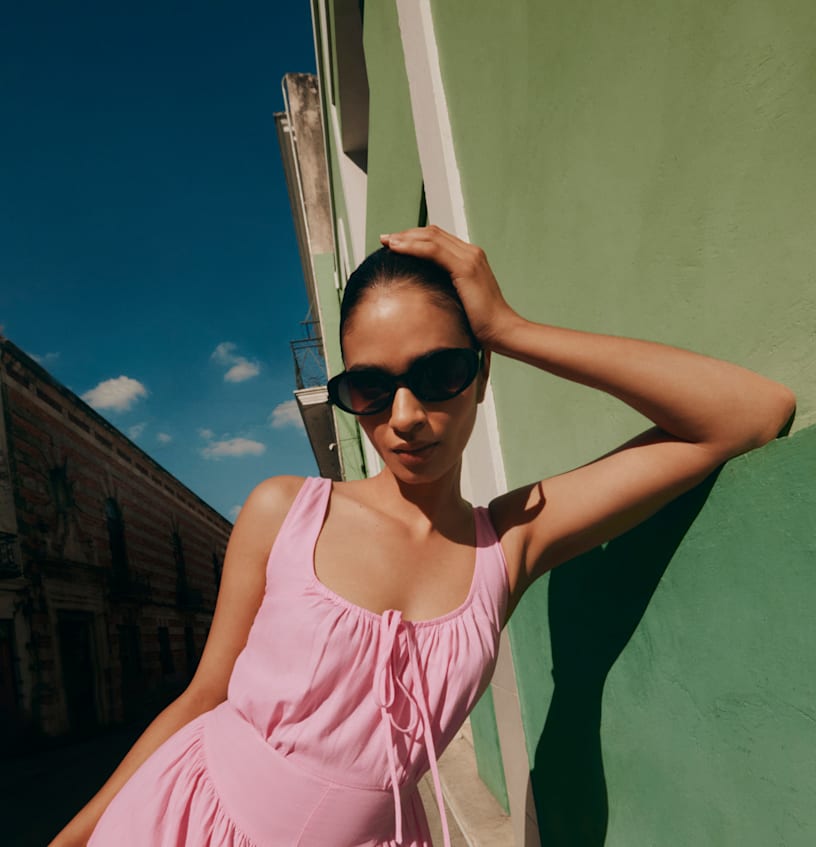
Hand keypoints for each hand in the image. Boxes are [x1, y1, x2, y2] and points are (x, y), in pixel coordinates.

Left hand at [379, 225, 519, 349]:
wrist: (502, 330)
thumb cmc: (481, 323)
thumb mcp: (459, 301)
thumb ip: (446, 290)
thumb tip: (424, 293)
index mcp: (470, 258)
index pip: (437, 239)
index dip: (414, 238)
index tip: (393, 243)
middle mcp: (471, 253)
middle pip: (432, 233)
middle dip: (406, 234)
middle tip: (384, 239)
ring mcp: (469, 258)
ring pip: (431, 238)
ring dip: (405, 238)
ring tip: (386, 241)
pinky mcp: (466, 267)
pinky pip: (433, 251)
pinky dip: (412, 247)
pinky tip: (396, 248)